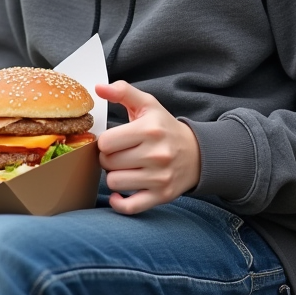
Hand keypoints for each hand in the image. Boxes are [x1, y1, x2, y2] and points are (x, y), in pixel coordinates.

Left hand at [95, 81, 200, 214]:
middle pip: (108, 163)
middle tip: (120, 154)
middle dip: (109, 159)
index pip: (106, 142)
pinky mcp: (161, 196)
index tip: (114, 141)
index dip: (105, 142)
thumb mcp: (148, 104)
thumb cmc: (165, 127)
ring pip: (114, 183)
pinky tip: (120, 192)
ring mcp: (160, 177)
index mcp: (149, 130)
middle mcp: (156, 154)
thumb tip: (98, 88)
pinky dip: (120, 202)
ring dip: (114, 177)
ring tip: (125, 168)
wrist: (197, 153)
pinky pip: (129, 207)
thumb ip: (123, 92)